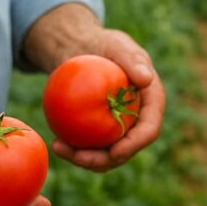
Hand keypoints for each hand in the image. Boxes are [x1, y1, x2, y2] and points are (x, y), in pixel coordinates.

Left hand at [22, 3, 164, 171]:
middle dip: (104, 161)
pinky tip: (55, 143)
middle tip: (79, 158)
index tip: (114, 152)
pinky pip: (89, 148)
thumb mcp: (117, 44)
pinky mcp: (99, 134)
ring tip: (60, 149)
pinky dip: (73, 150)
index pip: (149, 130)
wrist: (83, 51)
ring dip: (84, 160)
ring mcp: (118, 130)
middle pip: (126, 150)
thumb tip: (146, 80)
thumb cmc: (103, 45)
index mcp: (151, 104)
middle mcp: (138, 122)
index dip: (135, 145)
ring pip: (106, 155)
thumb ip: (133, 59)